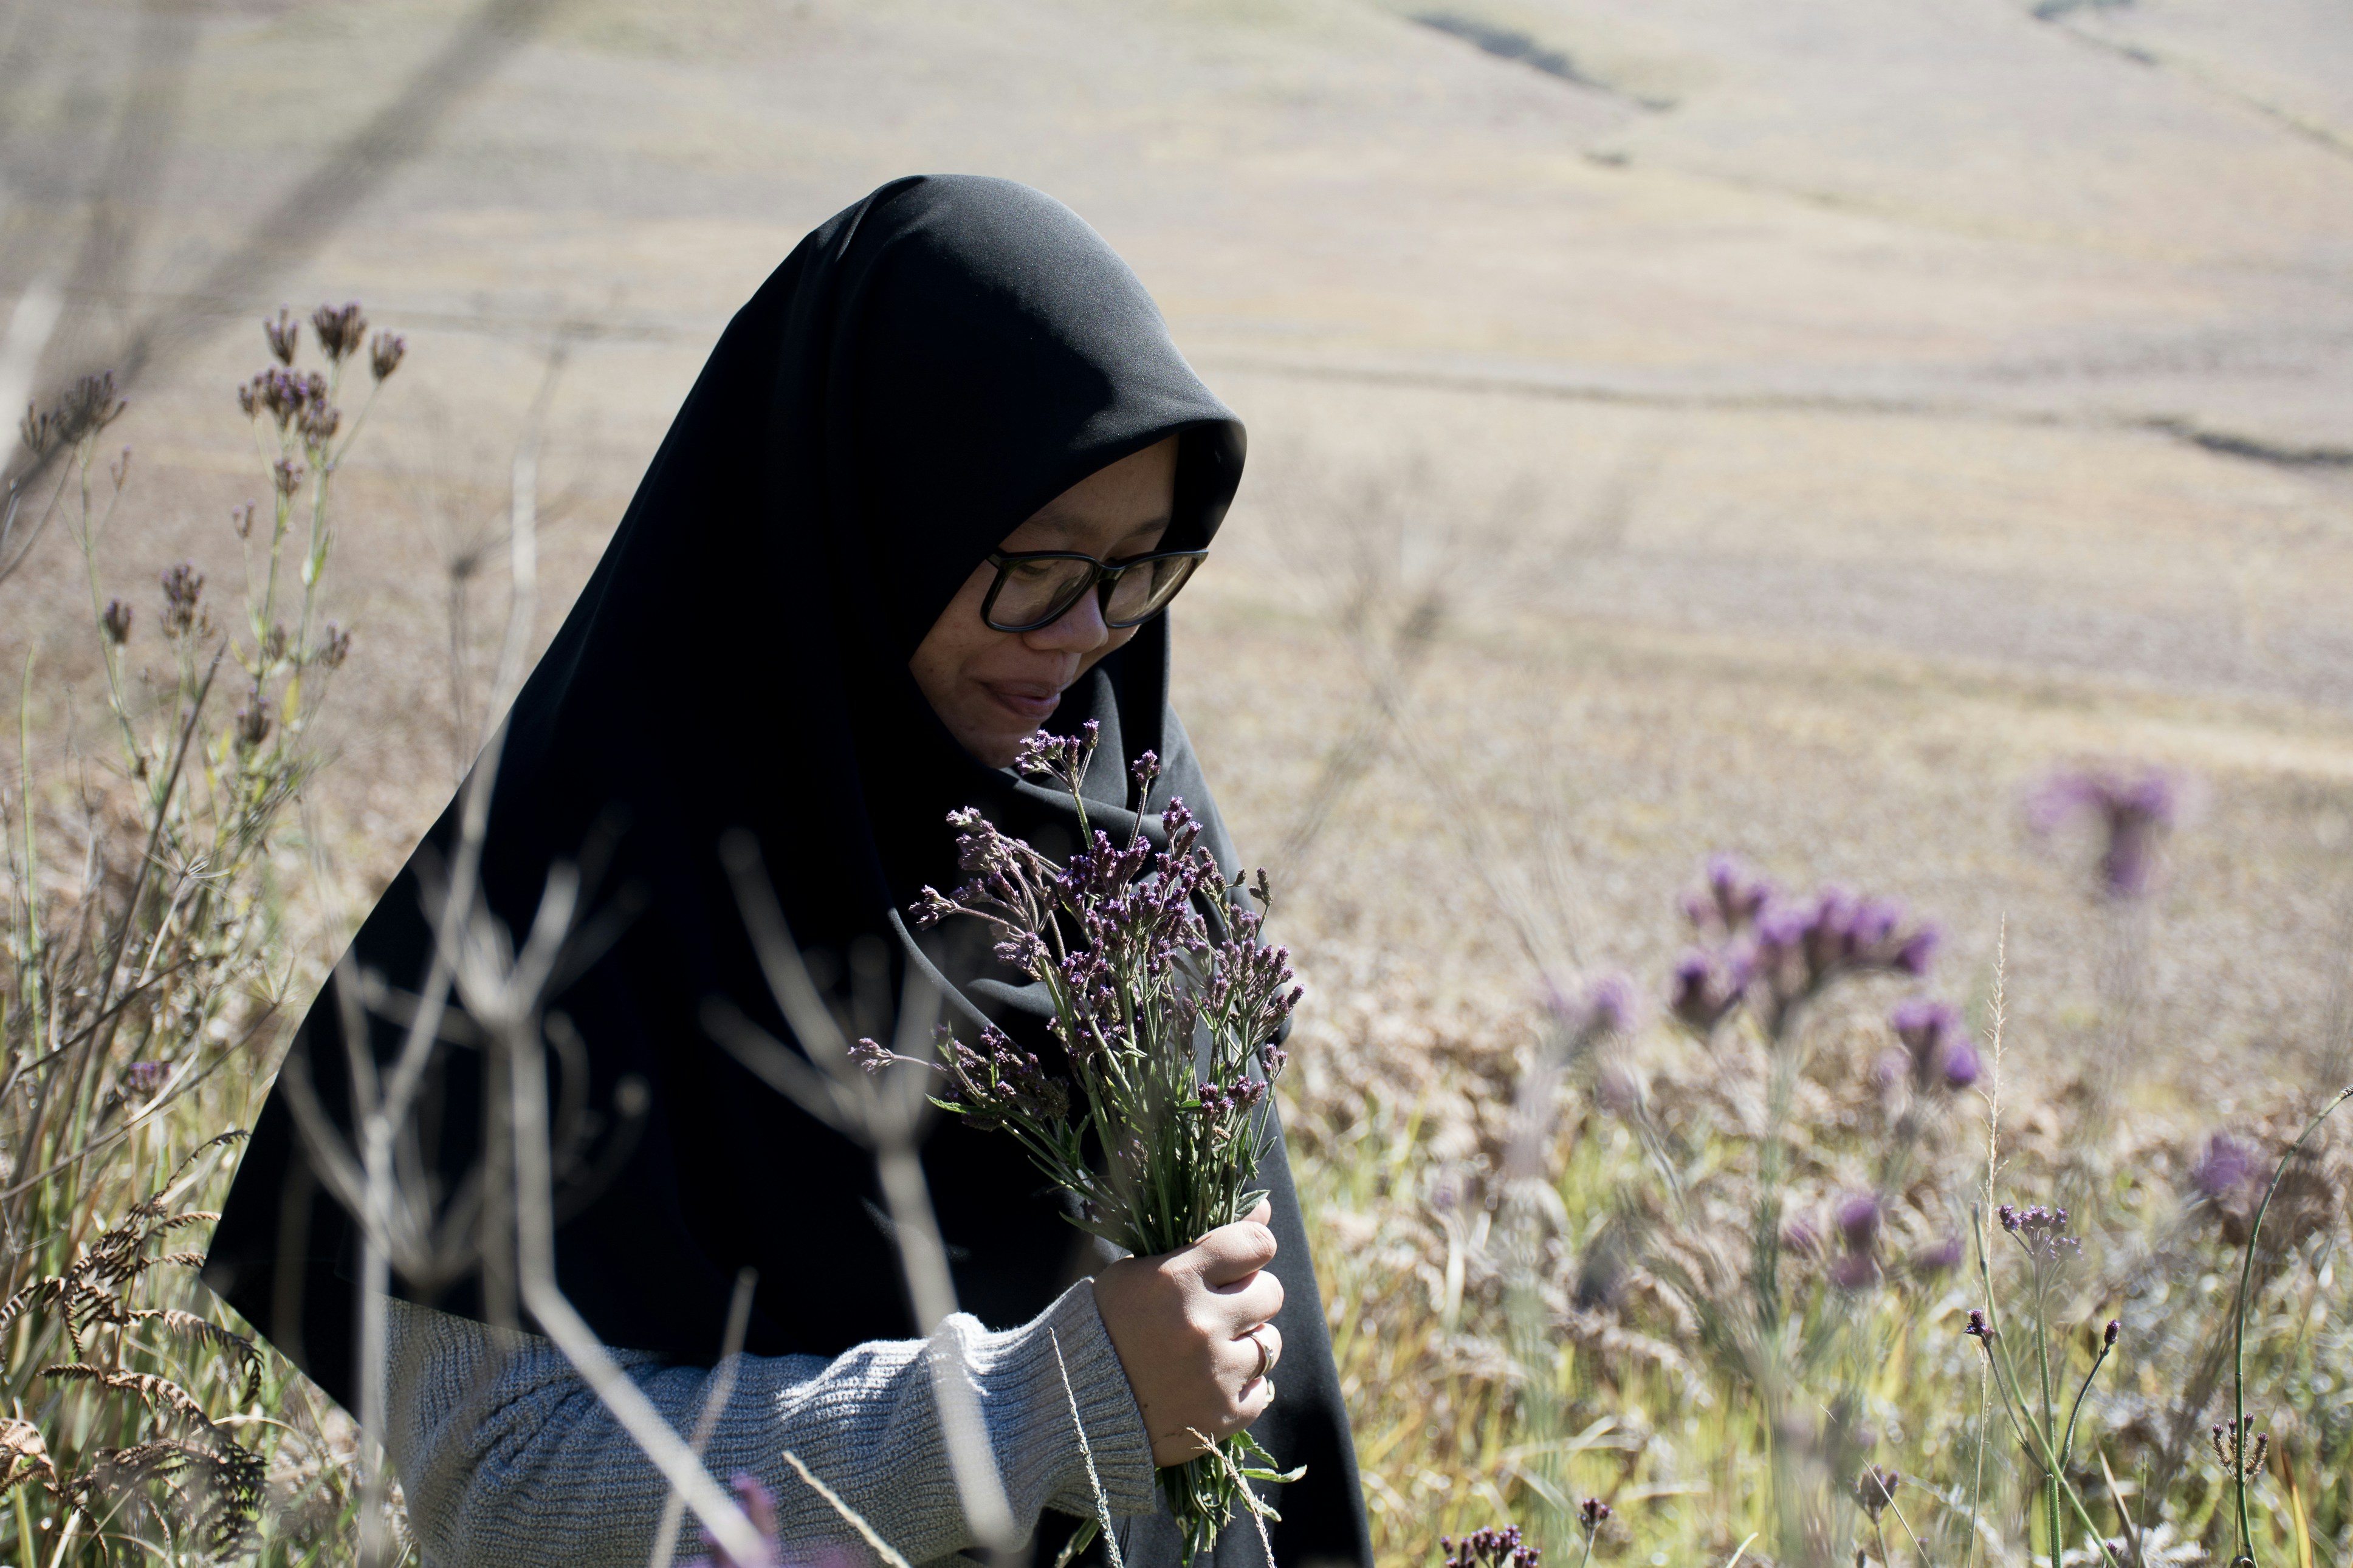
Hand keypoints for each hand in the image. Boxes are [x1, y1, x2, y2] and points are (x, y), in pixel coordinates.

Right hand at [1090, 1200, 1284, 1465]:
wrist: (1076, 1406)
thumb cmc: (1107, 1325)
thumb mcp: (1140, 1270)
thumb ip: (1204, 1239)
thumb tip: (1265, 1213)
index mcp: (1176, 1279)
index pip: (1256, 1244)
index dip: (1253, 1249)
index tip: (1241, 1260)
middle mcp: (1201, 1324)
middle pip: (1270, 1293)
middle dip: (1250, 1297)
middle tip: (1220, 1309)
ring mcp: (1215, 1373)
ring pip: (1270, 1343)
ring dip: (1246, 1343)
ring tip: (1209, 1350)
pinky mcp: (1223, 1415)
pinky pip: (1261, 1390)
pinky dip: (1240, 1386)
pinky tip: (1208, 1383)